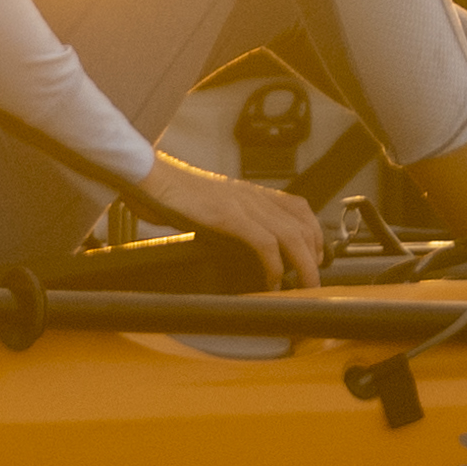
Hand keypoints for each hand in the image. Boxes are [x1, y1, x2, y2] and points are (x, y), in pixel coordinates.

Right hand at [145, 152, 334, 286]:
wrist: (150, 178)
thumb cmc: (172, 195)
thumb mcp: (210, 208)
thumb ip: (228, 222)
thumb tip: (236, 248)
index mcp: (249, 192)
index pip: (298, 208)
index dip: (314, 233)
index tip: (315, 257)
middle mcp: (252, 195)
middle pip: (301, 224)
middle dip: (314, 255)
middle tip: (313, 281)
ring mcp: (242, 204)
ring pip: (290, 234)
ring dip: (303, 264)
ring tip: (304, 287)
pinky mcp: (229, 215)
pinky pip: (264, 242)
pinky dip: (274, 265)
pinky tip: (272, 281)